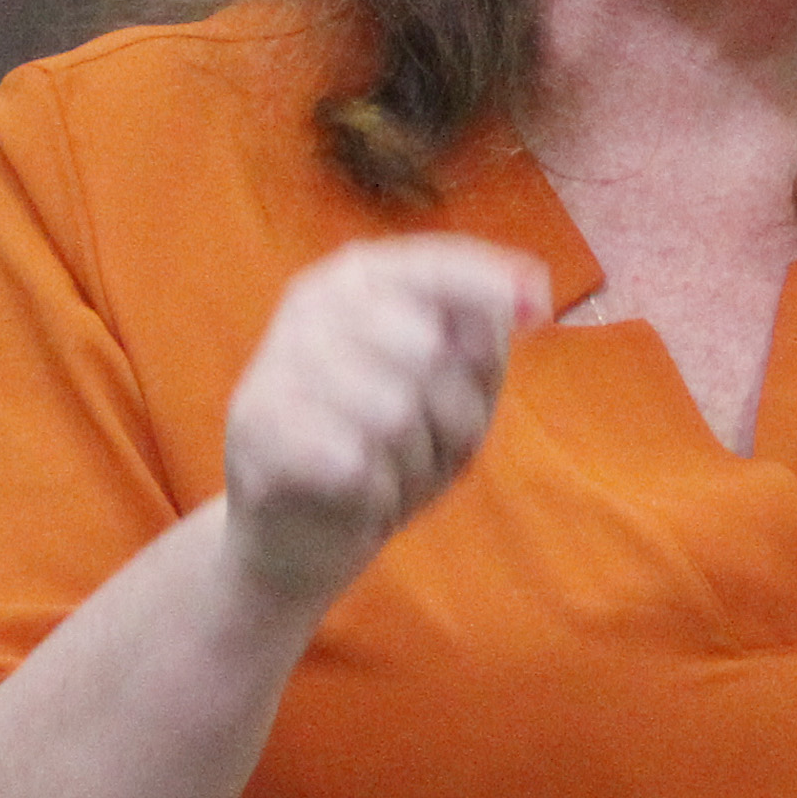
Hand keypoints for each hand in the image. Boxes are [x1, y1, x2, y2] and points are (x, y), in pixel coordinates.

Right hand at [219, 236, 552, 612]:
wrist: (298, 533)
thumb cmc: (388, 448)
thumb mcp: (453, 387)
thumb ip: (483, 335)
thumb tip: (528, 298)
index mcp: (357, 278)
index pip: (436, 263)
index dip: (492, 284)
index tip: (539, 311)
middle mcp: (311, 305)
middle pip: (429, 351)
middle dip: (456, 415)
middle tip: (433, 446)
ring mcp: (276, 362)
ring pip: (395, 414)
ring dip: (416, 463)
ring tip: (394, 471)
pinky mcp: (256, 428)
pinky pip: (358, 463)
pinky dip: (378, 493)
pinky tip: (359, 494)